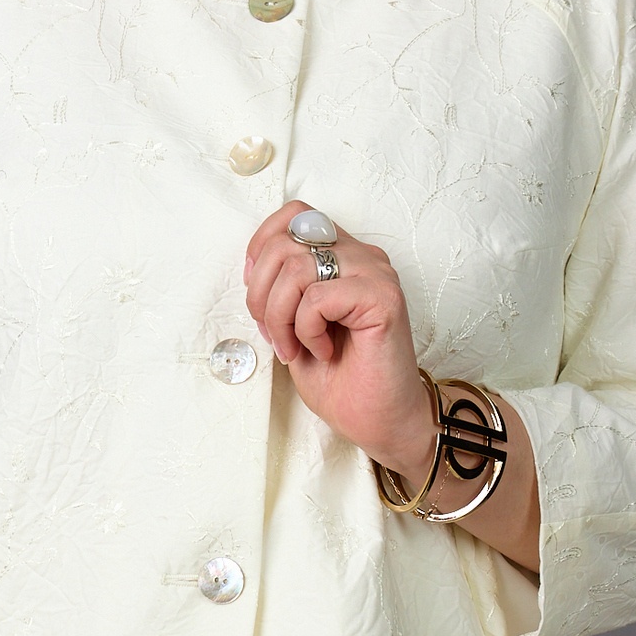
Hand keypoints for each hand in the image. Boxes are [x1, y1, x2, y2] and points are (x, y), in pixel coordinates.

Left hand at [244, 201, 434, 477]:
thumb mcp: (292, 323)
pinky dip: (306, 329)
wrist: (380, 420)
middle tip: (274, 335)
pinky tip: (323, 349)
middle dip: (261, 295)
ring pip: (296, 268)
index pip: (293, 214)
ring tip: (294, 347)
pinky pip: (318, 297)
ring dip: (280, 317)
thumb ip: (279, 285)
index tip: (259, 296)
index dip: (261, 247)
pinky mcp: (384, 297)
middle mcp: (362, 255)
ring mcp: (376, 273)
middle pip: (285, 241)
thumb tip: (251, 265)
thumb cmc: (340, 377)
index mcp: (343, 254)